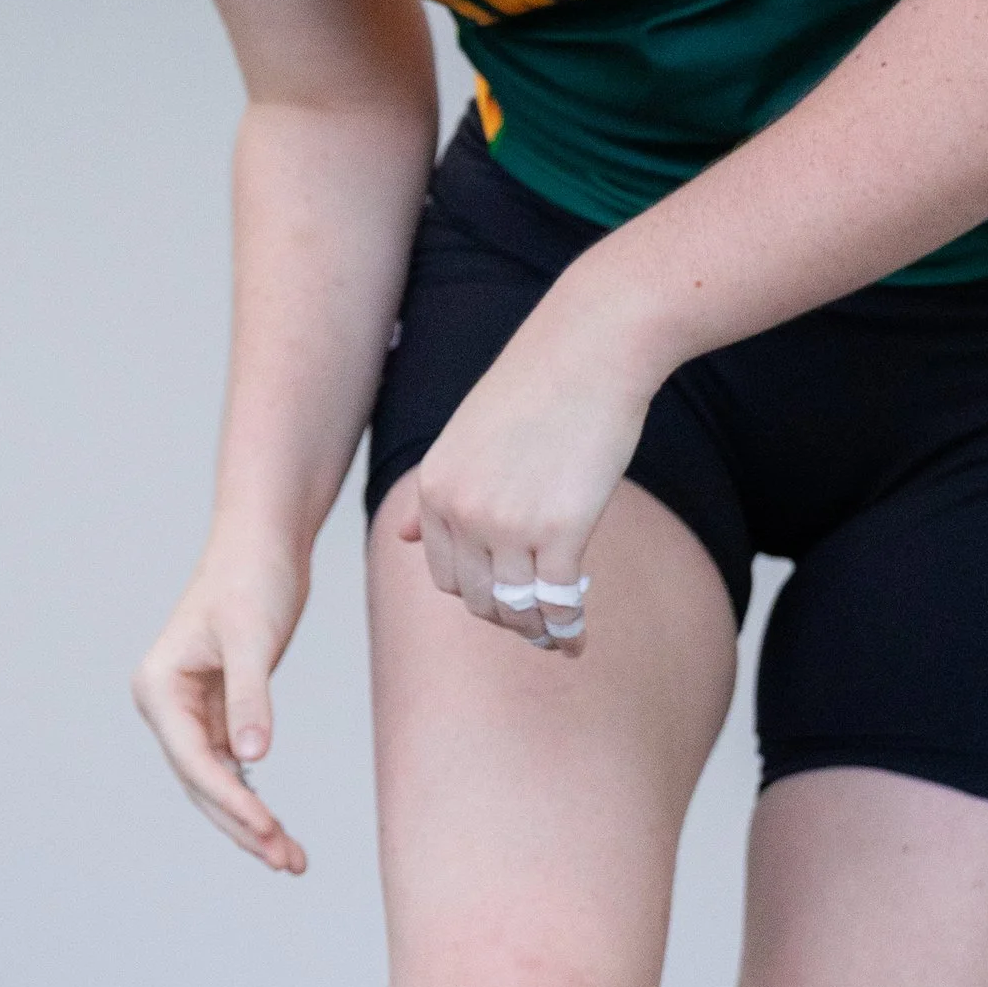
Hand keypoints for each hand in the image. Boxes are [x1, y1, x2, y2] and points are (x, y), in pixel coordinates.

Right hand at [131, 538, 309, 872]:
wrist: (263, 544)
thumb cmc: (252, 579)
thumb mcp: (252, 637)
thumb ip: (250, 698)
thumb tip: (252, 760)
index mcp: (159, 687)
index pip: (193, 761)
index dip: (231, 801)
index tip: (269, 832)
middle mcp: (166, 704)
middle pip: (201, 783)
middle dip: (242, 825)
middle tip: (287, 862)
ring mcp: (190, 712)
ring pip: (217, 783)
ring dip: (250, 821)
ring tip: (291, 860)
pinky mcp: (218, 711)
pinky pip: (231, 768)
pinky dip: (254, 797)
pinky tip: (276, 829)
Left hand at [400, 286, 655, 657]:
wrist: (589, 349)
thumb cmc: (536, 387)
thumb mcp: (465, 437)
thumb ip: (438, 492)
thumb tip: (399, 536)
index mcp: (433, 488)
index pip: (444, 574)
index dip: (476, 595)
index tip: (505, 600)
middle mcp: (461, 511)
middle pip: (477, 599)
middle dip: (506, 619)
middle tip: (535, 625)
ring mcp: (508, 524)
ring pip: (516, 607)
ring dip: (537, 630)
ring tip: (557, 636)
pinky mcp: (560, 531)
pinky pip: (558, 602)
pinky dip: (568, 628)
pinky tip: (578, 637)